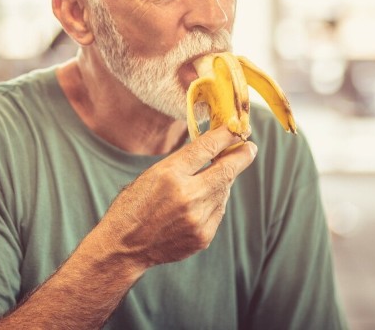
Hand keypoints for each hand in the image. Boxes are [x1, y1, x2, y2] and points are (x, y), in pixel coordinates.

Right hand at [99, 125, 256, 267]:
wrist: (125, 245)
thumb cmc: (135, 204)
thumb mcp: (151, 174)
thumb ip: (182, 163)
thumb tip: (214, 151)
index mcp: (169, 174)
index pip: (207, 147)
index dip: (226, 135)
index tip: (238, 128)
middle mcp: (187, 195)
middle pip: (225, 170)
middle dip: (241, 156)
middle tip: (249, 147)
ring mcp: (197, 218)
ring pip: (223, 191)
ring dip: (223, 181)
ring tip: (215, 176)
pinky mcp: (203, 236)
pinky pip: (218, 211)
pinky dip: (215, 201)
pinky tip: (203, 200)